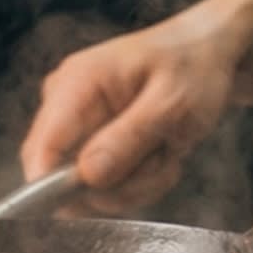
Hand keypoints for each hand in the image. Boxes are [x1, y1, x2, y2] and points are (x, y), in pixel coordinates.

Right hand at [20, 6, 244, 210]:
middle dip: (117, 185)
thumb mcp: (171, 102)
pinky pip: (105, 187)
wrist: (210, 54)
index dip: (54, 185)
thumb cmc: (193, 66)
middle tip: (162, 164)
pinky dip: (141, 181)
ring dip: (137, 183)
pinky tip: (163, 154)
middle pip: (61, 177)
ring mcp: (78, 127)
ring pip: (88, 190)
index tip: (98, 199)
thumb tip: (86, 175)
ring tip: (169, 151)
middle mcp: (66, 105)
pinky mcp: (93, 145)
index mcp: (75, 83)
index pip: (42, 145)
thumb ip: (129, 137)